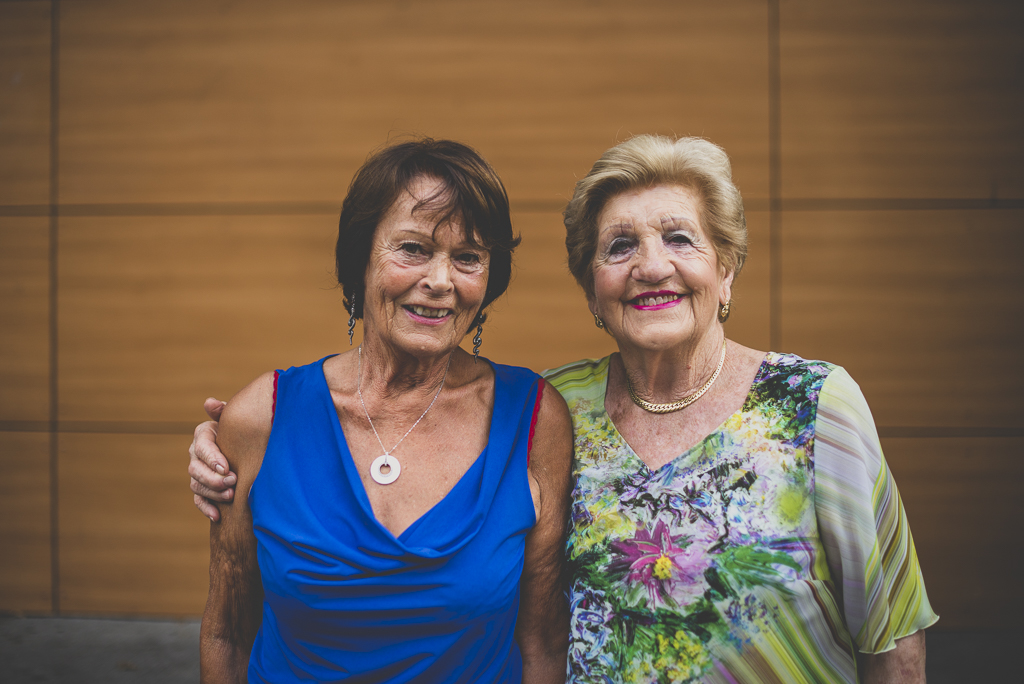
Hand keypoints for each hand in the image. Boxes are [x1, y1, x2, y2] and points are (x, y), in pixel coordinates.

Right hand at [189, 397, 236, 521]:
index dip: (212, 458)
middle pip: (196, 469)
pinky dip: (206, 508)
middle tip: (232, 482)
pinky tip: (217, 516)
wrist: (246, 444)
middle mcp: (196, 454)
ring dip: (212, 493)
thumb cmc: (241, 428)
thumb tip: (210, 403)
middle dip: (213, 478)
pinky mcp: (202, 488)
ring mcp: (197, 472)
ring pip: (197, 485)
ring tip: (230, 496)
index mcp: (203, 435)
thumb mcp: (235, 418)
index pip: (202, 447)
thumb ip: (224, 411)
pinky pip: (198, 500)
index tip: (226, 467)